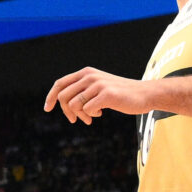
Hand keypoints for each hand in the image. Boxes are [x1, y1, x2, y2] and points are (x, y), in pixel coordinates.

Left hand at [43, 67, 157, 124]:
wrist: (144, 94)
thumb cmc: (119, 94)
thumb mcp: (98, 87)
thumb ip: (81, 91)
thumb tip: (61, 103)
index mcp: (86, 72)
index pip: (59, 84)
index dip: (51, 97)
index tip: (47, 109)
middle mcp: (90, 76)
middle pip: (64, 97)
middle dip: (66, 112)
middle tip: (76, 120)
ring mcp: (98, 84)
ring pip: (74, 105)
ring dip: (81, 116)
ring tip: (91, 117)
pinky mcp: (107, 94)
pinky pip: (87, 109)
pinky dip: (91, 115)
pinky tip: (101, 113)